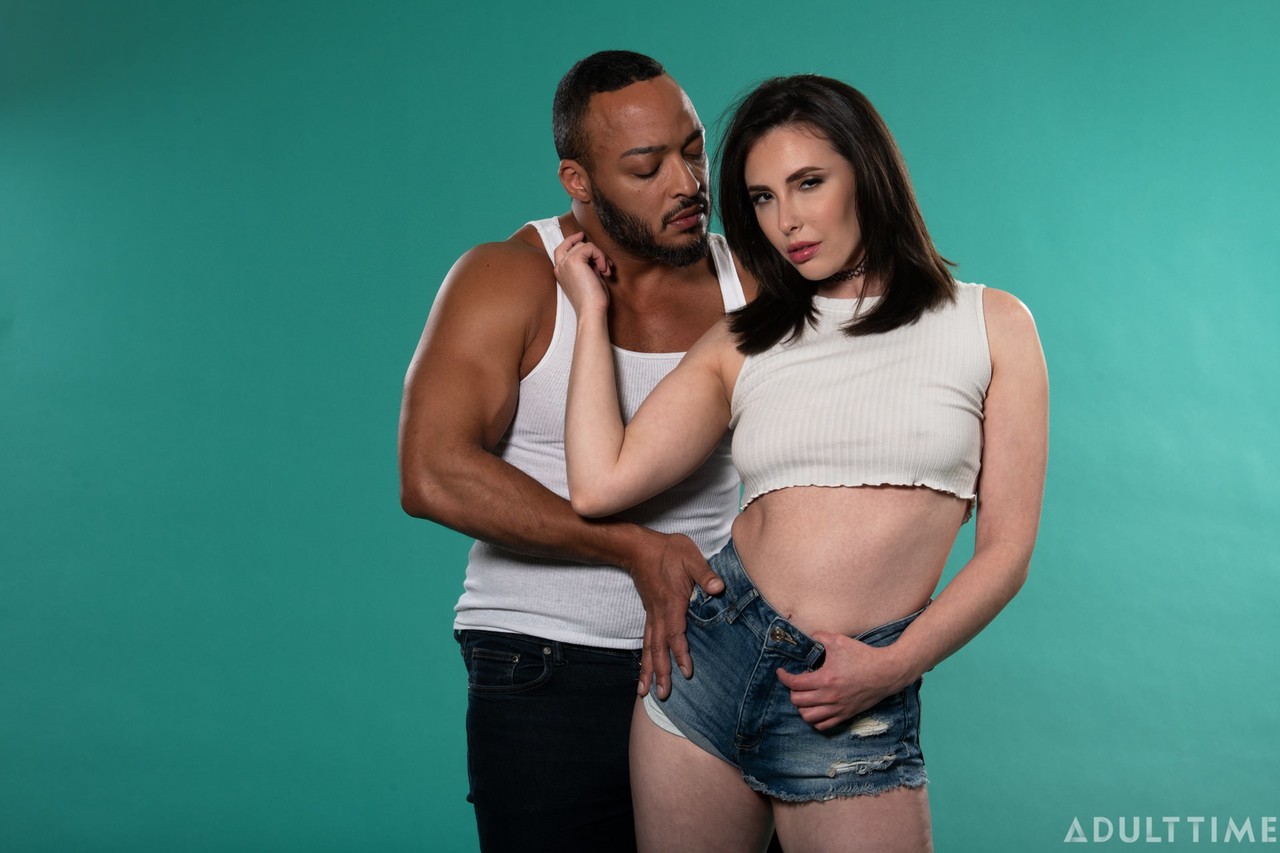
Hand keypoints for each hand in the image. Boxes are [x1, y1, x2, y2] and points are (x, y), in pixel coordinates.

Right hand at [553, 231, 611, 315]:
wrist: (591, 310)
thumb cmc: (593, 300)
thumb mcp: (588, 278)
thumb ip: (587, 265)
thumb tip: (594, 255)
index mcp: (560, 272)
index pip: (561, 248)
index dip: (572, 239)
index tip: (582, 235)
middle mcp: (559, 266)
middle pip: (572, 243)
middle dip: (590, 248)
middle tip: (603, 263)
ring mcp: (565, 263)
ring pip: (584, 245)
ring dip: (599, 256)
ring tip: (605, 271)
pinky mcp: (574, 260)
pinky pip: (590, 247)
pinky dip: (600, 257)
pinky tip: (604, 271)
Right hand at [621, 529, 723, 699]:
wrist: (637, 547)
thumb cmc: (667, 551)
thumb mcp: (689, 556)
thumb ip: (704, 573)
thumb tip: (719, 588)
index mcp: (672, 602)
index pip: (675, 633)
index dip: (681, 653)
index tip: (687, 671)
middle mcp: (659, 613)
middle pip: (658, 648)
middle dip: (661, 672)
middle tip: (663, 695)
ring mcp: (652, 615)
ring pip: (649, 647)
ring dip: (649, 670)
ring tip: (646, 692)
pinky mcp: (649, 614)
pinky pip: (646, 641)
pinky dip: (645, 659)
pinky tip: (644, 672)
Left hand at [776, 632, 911, 730]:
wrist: (886, 672)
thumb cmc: (863, 656)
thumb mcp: (839, 641)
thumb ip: (820, 636)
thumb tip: (809, 636)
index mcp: (825, 679)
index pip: (794, 683)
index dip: (783, 676)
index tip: (781, 671)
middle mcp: (829, 697)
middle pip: (798, 701)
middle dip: (792, 690)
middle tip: (796, 682)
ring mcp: (838, 708)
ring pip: (808, 717)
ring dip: (802, 707)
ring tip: (805, 696)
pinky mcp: (846, 714)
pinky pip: (823, 725)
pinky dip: (815, 719)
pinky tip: (816, 708)